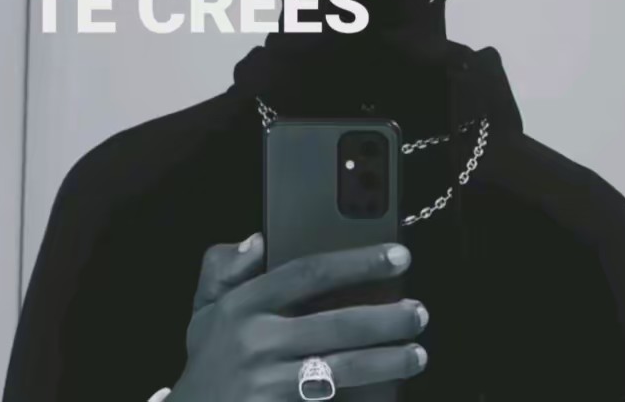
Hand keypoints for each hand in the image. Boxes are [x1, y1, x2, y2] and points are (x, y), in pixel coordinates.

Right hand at [166, 234, 427, 400]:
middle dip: (384, 319)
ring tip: (418, 353)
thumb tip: (259, 239)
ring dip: (385, 361)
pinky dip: (363, 396)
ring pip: (339, 368)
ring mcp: (266, 382)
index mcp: (244, 303)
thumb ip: (226, 267)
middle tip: (419, 312)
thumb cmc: (208, 356)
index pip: (309, 273)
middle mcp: (257, 340)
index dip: (357, 262)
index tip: (397, 255)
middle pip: (335, 324)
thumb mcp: (205, 305)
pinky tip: (389, 391)